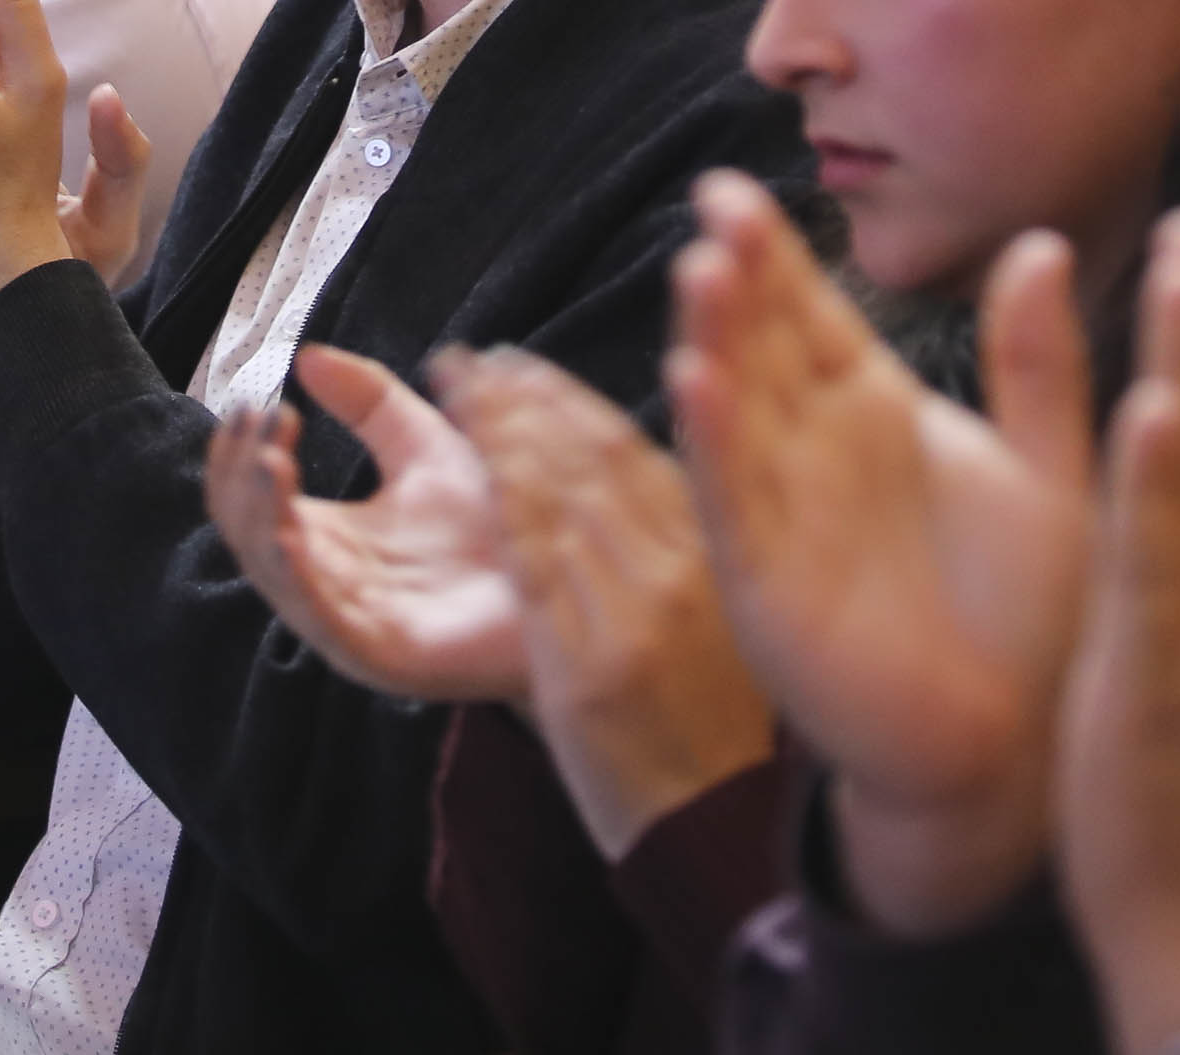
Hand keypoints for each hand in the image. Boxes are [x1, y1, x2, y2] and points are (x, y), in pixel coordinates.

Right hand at [204, 344, 528, 703]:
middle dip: (242, 471)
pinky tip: (290, 528)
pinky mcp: (379, 657)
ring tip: (271, 459)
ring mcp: (348, 623)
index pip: (251, 495)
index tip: (260, 401)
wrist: (570, 575)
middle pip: (246, 529)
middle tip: (263, 418)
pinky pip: (318, 618)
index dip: (242, 448)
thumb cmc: (502, 521)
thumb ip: (369, 402)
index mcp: (328, 537)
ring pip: (271, 570)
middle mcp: (326, 580)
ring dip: (260, 512)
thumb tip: (307, 357)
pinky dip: (294, 574)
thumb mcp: (425, 445)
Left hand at [447, 345, 774, 859]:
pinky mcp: (584, 666)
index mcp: (717, 553)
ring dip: (502, 431)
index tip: (518, 360)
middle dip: (524, 397)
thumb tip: (624, 465)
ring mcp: (631, 619)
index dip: (565, 396)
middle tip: (476, 359)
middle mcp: (678, 574)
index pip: (631, 447)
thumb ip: (677, 538)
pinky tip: (470, 463)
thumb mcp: (720, 611)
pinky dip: (502, 502)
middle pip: (590, 458)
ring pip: (557, 497)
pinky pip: (535, 565)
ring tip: (459, 385)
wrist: (715, 819)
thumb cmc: (716, 713)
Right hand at [668, 172, 1095, 936]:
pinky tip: (692, 380)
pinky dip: (712, 441)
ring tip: (701, 271)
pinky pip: (733, 500)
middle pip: (761, 343)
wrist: (1019, 747)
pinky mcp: (767, 580)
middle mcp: (815, 452)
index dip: (774, 252)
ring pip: (736, 408)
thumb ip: (1036, 363)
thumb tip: (1043, 243)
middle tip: (718, 203)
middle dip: (736, 275)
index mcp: (877, 412)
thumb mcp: (1051, 467)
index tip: (739, 183)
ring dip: (712, 340)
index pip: (809, 313)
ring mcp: (782, 512)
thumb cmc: (1037, 614)